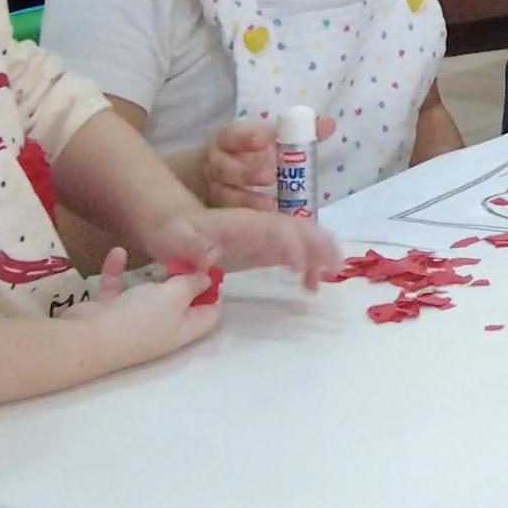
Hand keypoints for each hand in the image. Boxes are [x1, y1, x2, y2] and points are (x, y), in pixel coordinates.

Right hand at [79, 246, 219, 362]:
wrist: (87, 339)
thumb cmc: (139, 318)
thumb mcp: (174, 297)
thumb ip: (191, 285)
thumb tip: (207, 280)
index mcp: (183, 329)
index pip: (210, 314)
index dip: (214, 292)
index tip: (212, 267)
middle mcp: (161, 327)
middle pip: (179, 303)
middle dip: (183, 279)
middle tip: (186, 253)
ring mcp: (132, 320)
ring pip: (147, 295)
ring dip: (151, 276)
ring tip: (160, 252)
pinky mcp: (108, 313)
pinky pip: (116, 289)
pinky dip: (117, 272)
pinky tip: (118, 251)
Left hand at [145, 206, 339, 290]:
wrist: (172, 223)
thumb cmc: (172, 230)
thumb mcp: (176, 236)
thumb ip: (193, 244)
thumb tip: (209, 253)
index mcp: (243, 222)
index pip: (275, 229)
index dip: (291, 244)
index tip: (301, 267)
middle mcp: (260, 226)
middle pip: (298, 229)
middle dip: (319, 246)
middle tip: (335, 268)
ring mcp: (264, 237)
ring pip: (301, 240)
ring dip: (320, 255)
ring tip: (330, 277)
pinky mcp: (264, 249)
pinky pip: (293, 253)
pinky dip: (308, 266)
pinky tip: (311, 284)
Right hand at [197, 113, 334, 210]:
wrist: (204, 178)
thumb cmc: (242, 155)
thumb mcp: (261, 140)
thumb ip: (294, 134)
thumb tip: (329, 124)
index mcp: (228, 141)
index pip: (234, 136)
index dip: (247, 137)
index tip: (264, 140)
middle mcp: (217, 163)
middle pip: (226, 166)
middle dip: (247, 171)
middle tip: (269, 176)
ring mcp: (214, 188)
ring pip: (225, 193)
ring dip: (247, 199)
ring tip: (269, 205)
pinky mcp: (217, 210)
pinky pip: (228, 216)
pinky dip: (245, 218)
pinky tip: (262, 225)